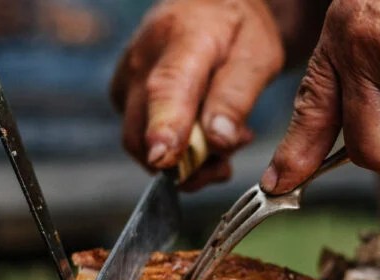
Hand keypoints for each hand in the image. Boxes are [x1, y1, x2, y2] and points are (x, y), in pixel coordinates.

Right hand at [110, 0, 284, 190]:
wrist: (210, 8)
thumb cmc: (237, 30)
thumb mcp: (257, 56)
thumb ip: (237, 97)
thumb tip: (218, 140)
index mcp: (183, 40)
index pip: (167, 89)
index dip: (164, 127)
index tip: (165, 157)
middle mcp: (142, 59)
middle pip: (143, 131)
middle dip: (188, 163)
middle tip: (232, 150)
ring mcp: (126, 78)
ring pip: (139, 143)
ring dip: (183, 160)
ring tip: (223, 138)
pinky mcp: (122, 95)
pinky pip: (140, 139)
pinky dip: (173, 150)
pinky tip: (202, 132)